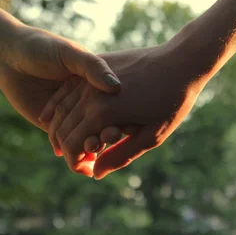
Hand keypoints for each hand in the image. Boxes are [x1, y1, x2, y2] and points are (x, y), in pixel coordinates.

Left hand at [0, 25, 120, 158]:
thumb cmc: (42, 47)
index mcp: (97, 82)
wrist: (9, 57)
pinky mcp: (54, 127)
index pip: (117, 103)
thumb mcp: (70, 53)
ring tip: (94, 150)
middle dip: (109, 134)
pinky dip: (78, 156)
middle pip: (106, 123)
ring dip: (94, 147)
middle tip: (110, 138)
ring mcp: (72, 114)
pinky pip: (69, 145)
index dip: (122, 114)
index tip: (125, 123)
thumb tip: (115, 85)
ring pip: (89, 137)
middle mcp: (88, 100)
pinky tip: (82, 163)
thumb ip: (91, 67)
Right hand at [38, 42, 209, 178]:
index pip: (72, 145)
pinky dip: (58, 103)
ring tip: (60, 142)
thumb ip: (120, 155)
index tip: (83, 169)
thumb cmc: (172, 102)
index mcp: (102, 114)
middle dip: (63, 147)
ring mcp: (91, 77)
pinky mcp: (96, 64)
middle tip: (74, 160)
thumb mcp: (151, 136)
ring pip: (61, 106)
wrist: (182, 61)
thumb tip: (95, 172)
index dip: (73, 161)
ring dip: (57, 127)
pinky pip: (68, 86)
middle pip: (63, 127)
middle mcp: (90, 94)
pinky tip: (53, 114)